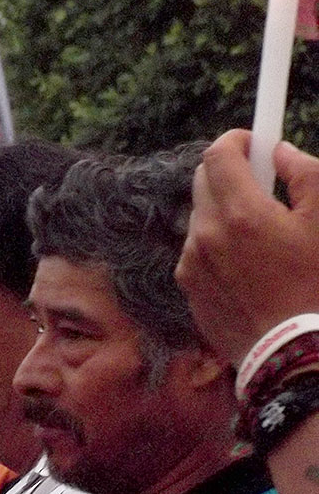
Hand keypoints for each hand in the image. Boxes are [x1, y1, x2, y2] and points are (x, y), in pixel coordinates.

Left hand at [176, 130, 318, 364]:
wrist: (293, 352)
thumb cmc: (316, 285)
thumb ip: (307, 174)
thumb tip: (280, 152)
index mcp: (240, 213)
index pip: (218, 154)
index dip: (237, 140)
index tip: (253, 141)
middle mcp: (206, 234)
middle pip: (204, 180)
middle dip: (231, 173)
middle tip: (264, 184)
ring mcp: (191, 262)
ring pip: (201, 216)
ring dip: (224, 211)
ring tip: (261, 234)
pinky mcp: (187, 286)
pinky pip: (196, 249)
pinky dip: (216, 244)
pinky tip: (247, 264)